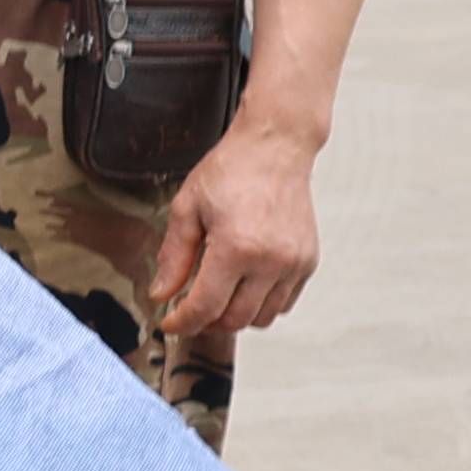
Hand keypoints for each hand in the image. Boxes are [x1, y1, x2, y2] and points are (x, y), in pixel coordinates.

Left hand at [148, 120, 320, 335]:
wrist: (275, 148)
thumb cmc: (233, 170)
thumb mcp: (187, 208)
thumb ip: (174, 256)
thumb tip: (162, 293)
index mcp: (236, 247)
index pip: (205, 307)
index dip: (182, 323)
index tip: (170, 323)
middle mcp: (271, 260)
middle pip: (235, 320)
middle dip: (207, 323)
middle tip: (190, 311)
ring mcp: (294, 263)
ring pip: (262, 317)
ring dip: (235, 316)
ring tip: (217, 298)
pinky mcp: (308, 261)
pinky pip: (284, 302)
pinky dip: (261, 304)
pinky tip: (243, 287)